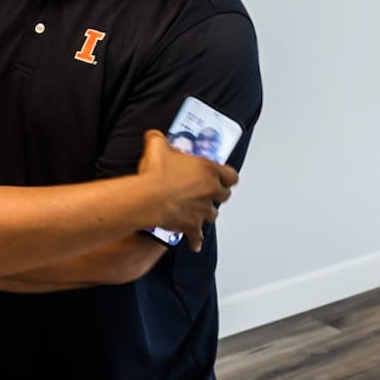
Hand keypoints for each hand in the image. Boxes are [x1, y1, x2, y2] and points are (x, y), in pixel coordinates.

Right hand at [135, 129, 236, 251]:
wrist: (148, 198)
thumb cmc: (156, 174)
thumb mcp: (157, 145)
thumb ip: (159, 139)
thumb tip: (154, 136)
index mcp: (208, 170)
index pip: (231, 175)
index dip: (228, 177)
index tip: (224, 177)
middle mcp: (209, 191)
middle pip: (224, 196)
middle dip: (217, 194)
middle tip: (209, 192)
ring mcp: (202, 210)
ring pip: (213, 215)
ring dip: (207, 213)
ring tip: (199, 212)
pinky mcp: (191, 226)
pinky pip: (197, 237)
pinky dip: (196, 241)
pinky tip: (194, 243)